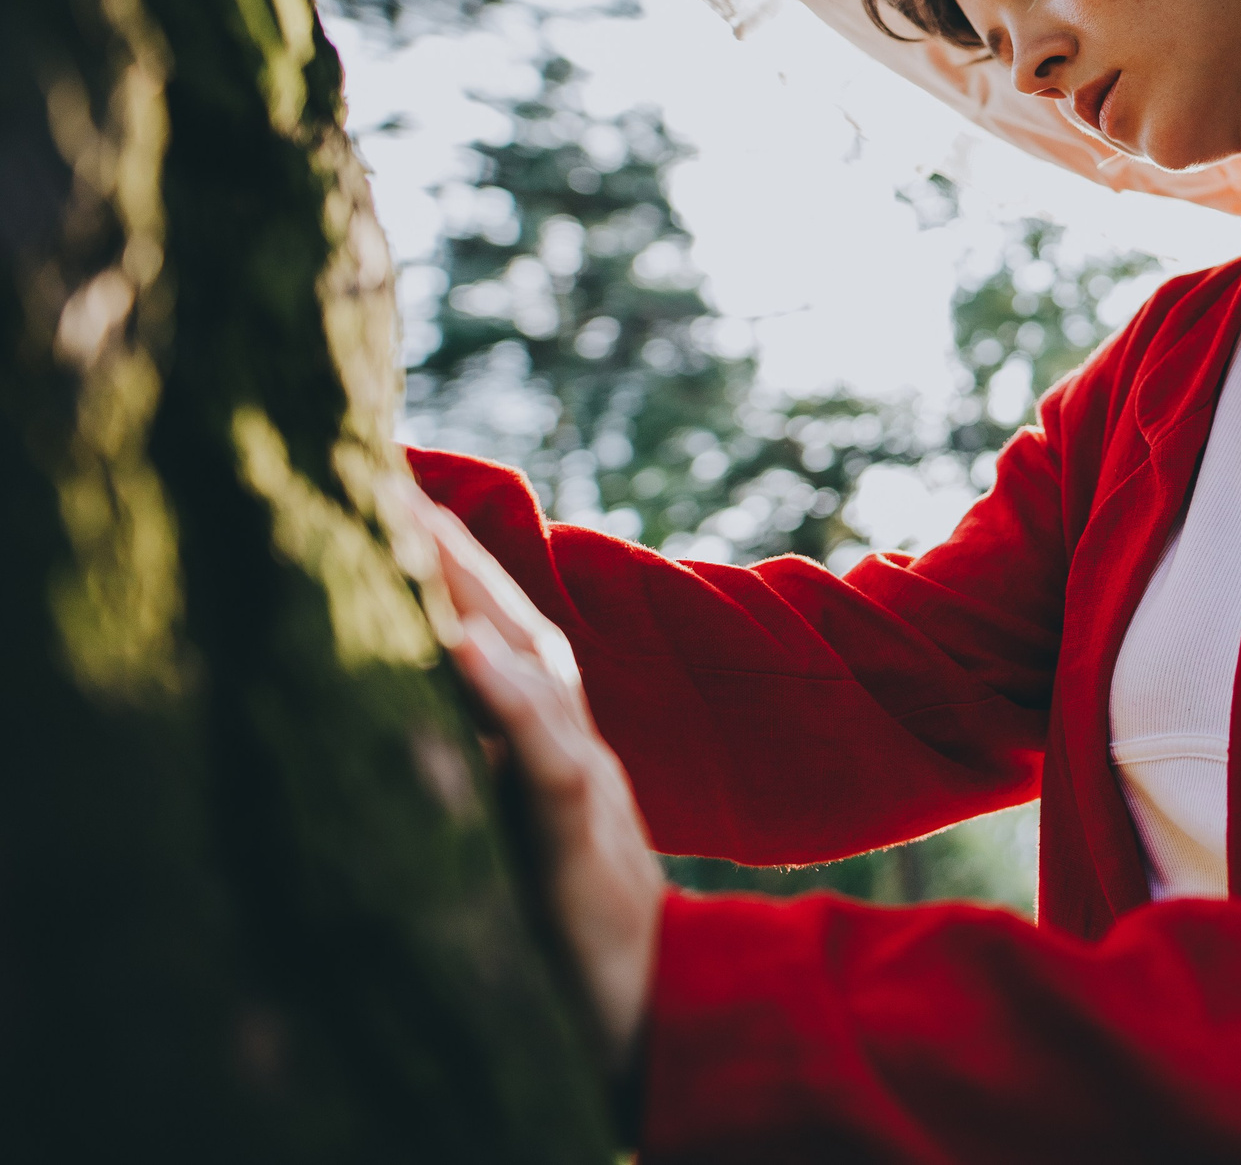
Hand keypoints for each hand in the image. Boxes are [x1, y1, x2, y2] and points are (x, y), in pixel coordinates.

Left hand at [410, 496, 664, 1073]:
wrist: (647, 994)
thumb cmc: (572, 908)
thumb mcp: (517, 813)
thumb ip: (487, 748)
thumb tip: (417, 691)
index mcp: (545, 726)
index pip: (488, 620)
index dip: (437, 554)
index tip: (375, 482)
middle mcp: (564, 731)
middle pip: (506, 614)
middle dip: (443, 540)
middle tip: (377, 463)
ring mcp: (575, 771)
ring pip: (526, 661)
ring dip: (468, 588)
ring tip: (407, 522)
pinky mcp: (574, 825)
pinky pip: (538, 751)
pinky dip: (503, 695)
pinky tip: (460, 645)